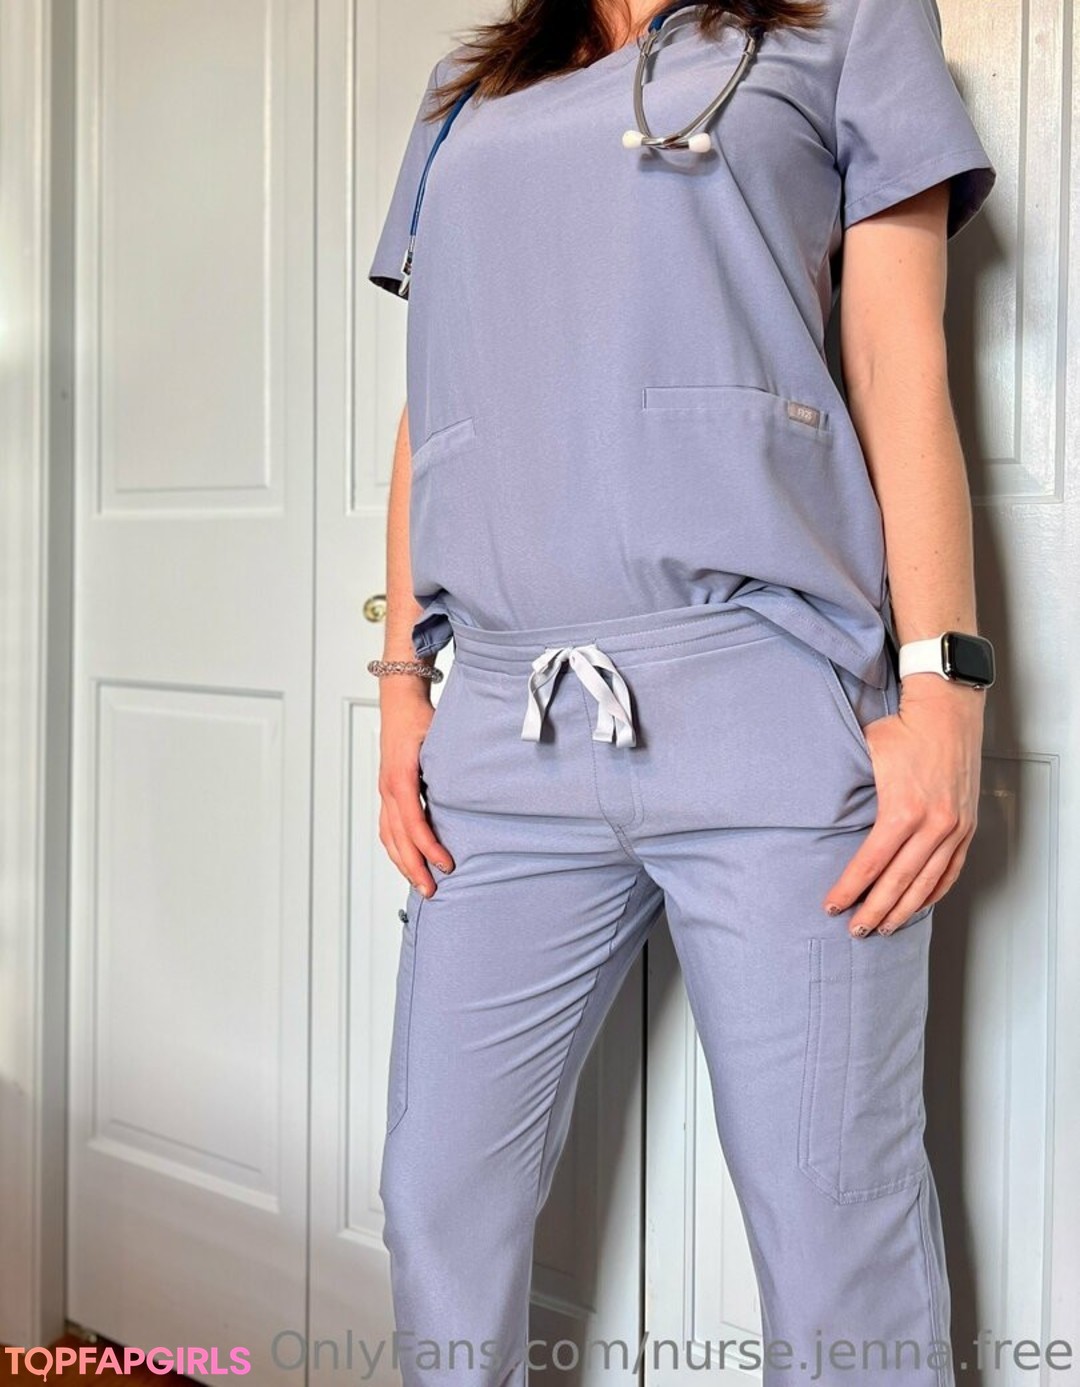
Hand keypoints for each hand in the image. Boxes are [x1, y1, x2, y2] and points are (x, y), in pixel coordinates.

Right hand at [376, 680, 454, 896]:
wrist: (399, 702)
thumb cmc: (421, 719)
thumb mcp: (439, 739)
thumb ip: (451, 768)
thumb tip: (476, 794)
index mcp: (401, 777)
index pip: (413, 822)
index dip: (428, 847)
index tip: (446, 864)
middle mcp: (389, 789)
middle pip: (397, 838)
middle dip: (413, 867)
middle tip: (432, 891)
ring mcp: (385, 792)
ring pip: (388, 837)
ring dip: (403, 863)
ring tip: (420, 883)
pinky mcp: (387, 793)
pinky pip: (387, 828)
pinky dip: (397, 849)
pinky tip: (408, 861)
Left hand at [822, 673, 983, 933]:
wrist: (947, 711)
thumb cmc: (903, 729)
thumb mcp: (865, 756)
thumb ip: (851, 791)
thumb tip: (820, 812)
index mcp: (902, 810)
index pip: (870, 863)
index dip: (849, 888)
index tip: (832, 906)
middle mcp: (932, 825)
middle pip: (898, 882)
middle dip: (874, 911)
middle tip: (855, 931)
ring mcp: (954, 828)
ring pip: (927, 883)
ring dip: (904, 910)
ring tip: (883, 929)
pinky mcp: (966, 826)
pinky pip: (951, 870)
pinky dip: (933, 892)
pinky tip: (918, 906)